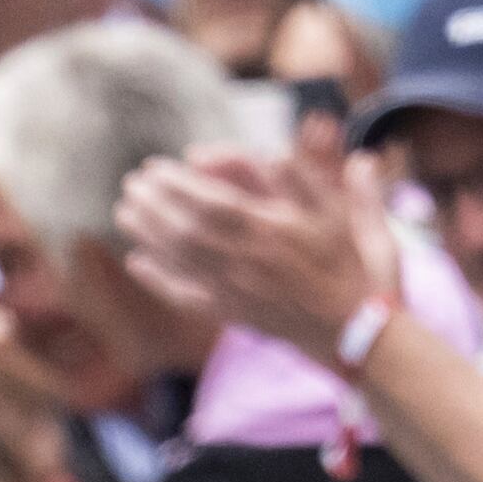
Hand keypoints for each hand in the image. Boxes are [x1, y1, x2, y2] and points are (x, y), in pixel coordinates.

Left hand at [116, 147, 386, 364]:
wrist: (357, 332)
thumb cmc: (353, 265)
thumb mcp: (341, 211)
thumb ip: (307, 178)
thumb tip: (271, 149)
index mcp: (274, 231)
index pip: (212, 203)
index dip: (177, 185)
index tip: (155, 167)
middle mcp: (249, 262)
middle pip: (187, 230)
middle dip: (154, 205)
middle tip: (131, 184)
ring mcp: (238, 292)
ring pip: (182, 261)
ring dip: (148, 235)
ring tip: (125, 212)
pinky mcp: (234, 315)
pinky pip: (189, 298)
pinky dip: (160, 281)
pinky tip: (136, 263)